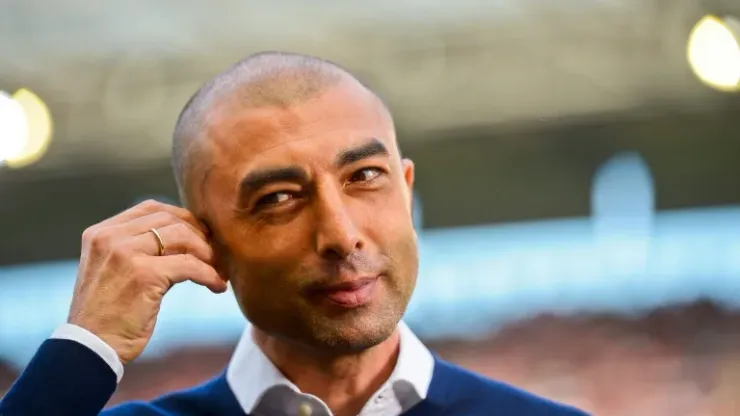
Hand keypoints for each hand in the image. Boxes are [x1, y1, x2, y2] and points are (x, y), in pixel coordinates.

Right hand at [67, 200, 227, 363]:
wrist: (90, 349)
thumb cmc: (106, 315)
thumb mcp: (112, 270)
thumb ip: (136, 249)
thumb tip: (184, 237)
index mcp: (100, 233)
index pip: (151, 209)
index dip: (181, 218)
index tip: (200, 236)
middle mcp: (110, 237)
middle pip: (170, 220)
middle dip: (198, 235)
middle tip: (215, 254)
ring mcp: (126, 254)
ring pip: (183, 237)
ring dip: (207, 253)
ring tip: (218, 270)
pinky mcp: (145, 275)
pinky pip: (190, 266)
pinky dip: (209, 274)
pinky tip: (217, 286)